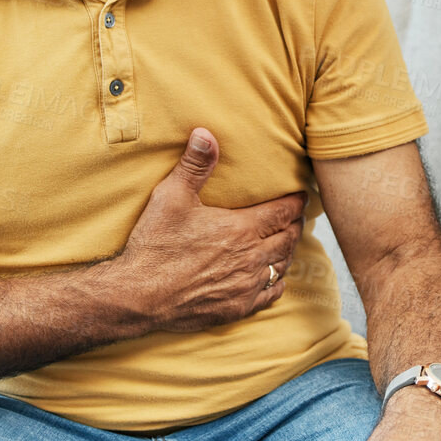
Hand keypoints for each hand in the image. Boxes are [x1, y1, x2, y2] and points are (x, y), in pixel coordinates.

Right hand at [112, 127, 304, 332]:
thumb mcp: (171, 197)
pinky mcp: (238, 307)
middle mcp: (251, 257)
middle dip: (295, 225)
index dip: (296, 202)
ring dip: (287, 252)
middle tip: (296, 217)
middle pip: (288, 238)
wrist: (139, 295)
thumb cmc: (155, 245)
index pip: (283, 212)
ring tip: (286, 243)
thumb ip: (194, 165)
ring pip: (282, 266)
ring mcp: (246, 284)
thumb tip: (205, 132)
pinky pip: (271, 294)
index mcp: (242, 228)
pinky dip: (277, 283)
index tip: (301, 196)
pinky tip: (274, 278)